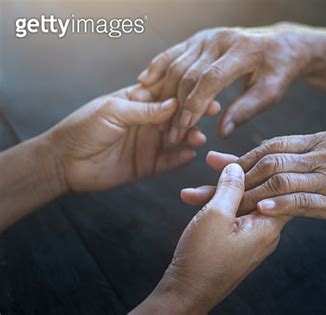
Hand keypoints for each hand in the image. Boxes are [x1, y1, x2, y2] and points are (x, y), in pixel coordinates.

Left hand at [45, 86, 210, 191]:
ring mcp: (148, 144)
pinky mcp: (147, 165)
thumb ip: (145, 109)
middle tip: (211, 112)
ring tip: (199, 137)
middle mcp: (147, 122)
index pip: (167, 95)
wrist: (64, 162)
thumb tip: (175, 103)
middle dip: (194, 114)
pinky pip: (169, 161)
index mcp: (138, 103)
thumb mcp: (114, 110)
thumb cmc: (83, 128)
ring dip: (190, 137)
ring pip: (177, 139)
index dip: (185, 93)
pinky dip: (181, 158)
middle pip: (177, 117)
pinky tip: (191, 154)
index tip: (204, 91)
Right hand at [131, 23, 309, 141]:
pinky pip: (172, 53)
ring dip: (164, 93)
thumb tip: (221, 132)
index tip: (185, 127)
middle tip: (171, 133)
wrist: (280, 44)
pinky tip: (145, 82)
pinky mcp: (198, 38)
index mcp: (242, 50)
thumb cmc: (278, 70)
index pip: (211, 78)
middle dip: (177, 106)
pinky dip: (157, 67)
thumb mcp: (271, 92)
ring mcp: (206, 37)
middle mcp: (220, 39)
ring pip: (176, 65)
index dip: (195, 104)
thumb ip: (246, 110)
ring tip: (159, 120)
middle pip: (189, 73)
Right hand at [131, 164, 289, 314]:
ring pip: (242, 205)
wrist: (186, 294)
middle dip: (234, 176)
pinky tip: (196, 198)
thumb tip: (238, 167)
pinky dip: (217, 207)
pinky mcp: (239, 245)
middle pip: (258, 193)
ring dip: (219, 192)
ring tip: (195, 183)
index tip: (241, 154)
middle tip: (213, 160)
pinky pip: (233, 218)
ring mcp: (252, 240)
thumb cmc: (202, 259)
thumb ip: (230, 187)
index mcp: (268, 226)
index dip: (261, 166)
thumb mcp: (216, 215)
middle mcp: (266, 233)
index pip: (278, 187)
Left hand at [181, 131, 325, 243]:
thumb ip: (296, 161)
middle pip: (270, 161)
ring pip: (282, 180)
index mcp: (321, 140)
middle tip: (203, 187)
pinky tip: (261, 211)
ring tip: (225, 205)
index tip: (214, 165)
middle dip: (234, 176)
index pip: (272, 145)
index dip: (241, 156)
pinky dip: (280, 205)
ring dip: (249, 194)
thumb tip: (260, 162)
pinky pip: (304, 201)